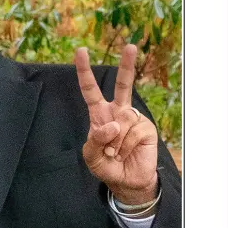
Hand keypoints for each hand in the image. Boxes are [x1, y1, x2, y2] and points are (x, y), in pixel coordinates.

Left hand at [76, 42, 161, 209]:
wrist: (126, 181)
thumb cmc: (106, 165)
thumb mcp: (90, 155)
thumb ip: (95, 140)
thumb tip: (113, 124)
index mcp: (99, 114)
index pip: (90, 89)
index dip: (84, 71)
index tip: (81, 51)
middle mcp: (118, 112)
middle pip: (122, 85)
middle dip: (127, 65)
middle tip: (131, 46)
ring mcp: (133, 119)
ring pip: (122, 121)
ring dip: (115, 142)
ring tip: (115, 152)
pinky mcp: (146, 128)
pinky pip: (132, 132)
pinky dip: (126, 145)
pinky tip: (126, 152)